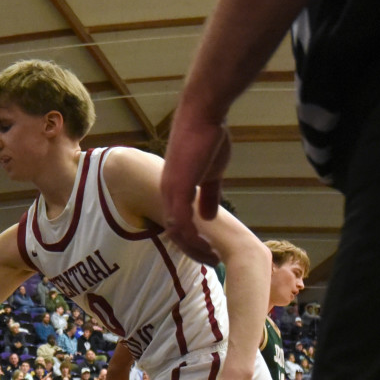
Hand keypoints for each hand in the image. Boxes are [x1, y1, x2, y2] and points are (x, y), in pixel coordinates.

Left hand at [161, 109, 229, 264]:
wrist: (204, 115)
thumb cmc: (208, 139)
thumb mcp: (212, 173)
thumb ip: (208, 195)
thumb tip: (208, 217)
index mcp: (173, 191)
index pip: (177, 225)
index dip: (192, 242)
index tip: (209, 253)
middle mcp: (167, 194)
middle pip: (174, 234)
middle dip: (193, 251)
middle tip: (212, 263)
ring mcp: (170, 191)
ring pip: (176, 232)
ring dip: (195, 249)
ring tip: (213, 259)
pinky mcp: (177, 188)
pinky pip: (180, 222)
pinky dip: (192, 238)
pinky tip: (207, 247)